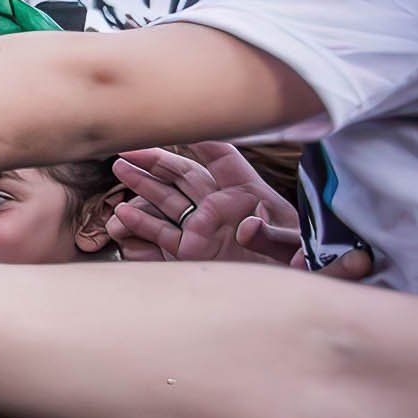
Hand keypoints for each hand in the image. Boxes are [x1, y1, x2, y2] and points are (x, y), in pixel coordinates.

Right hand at [107, 142, 297, 263]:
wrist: (287, 291)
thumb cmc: (298, 263)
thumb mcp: (294, 247)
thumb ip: (272, 236)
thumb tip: (248, 227)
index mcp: (250, 194)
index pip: (224, 159)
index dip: (202, 141)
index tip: (179, 126)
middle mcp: (222, 207)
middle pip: (186, 174)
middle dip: (157, 160)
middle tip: (131, 148)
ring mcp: (204, 229)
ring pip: (168, 200)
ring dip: (143, 185)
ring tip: (119, 169)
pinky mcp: (192, 251)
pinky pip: (163, 233)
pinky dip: (142, 224)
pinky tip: (122, 214)